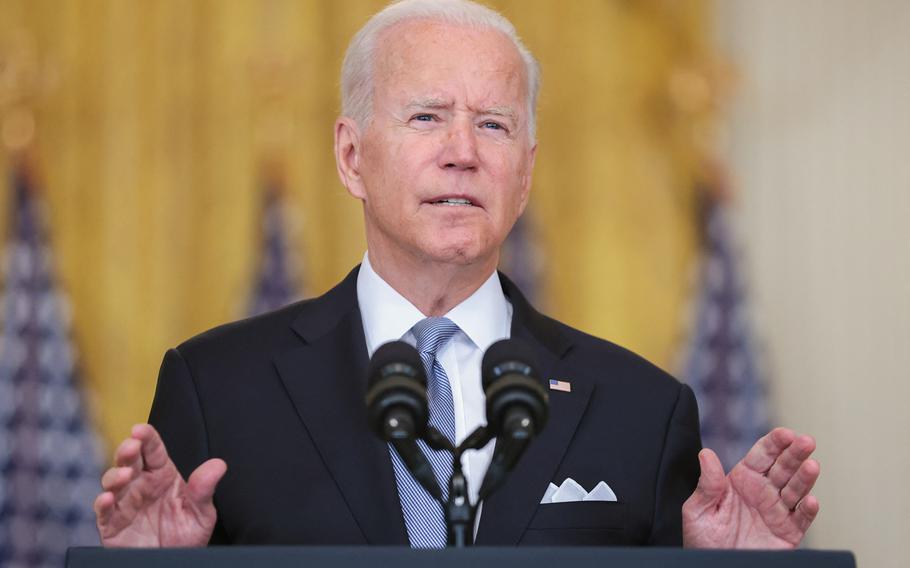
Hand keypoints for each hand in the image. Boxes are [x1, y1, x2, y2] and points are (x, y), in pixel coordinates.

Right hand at [94, 424, 226, 546]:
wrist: (173, 564)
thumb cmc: (186, 535)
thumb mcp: (201, 513)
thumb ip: (205, 489)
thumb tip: (218, 465)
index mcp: (162, 475)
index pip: (153, 450)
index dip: (146, 437)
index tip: (141, 430)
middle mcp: (141, 485)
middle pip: (129, 460)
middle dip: (127, 450)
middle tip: (132, 446)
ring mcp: (124, 503)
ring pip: (112, 481)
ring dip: (115, 475)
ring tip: (125, 475)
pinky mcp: (112, 524)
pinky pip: (104, 511)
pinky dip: (102, 503)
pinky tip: (108, 498)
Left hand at [682, 427, 819, 548]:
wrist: (714, 567)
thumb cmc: (703, 540)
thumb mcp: (698, 510)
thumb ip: (707, 484)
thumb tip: (706, 454)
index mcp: (742, 481)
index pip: (762, 455)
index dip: (775, 443)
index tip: (786, 433)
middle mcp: (763, 492)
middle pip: (783, 467)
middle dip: (795, 453)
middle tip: (806, 441)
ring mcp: (777, 512)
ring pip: (796, 490)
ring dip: (805, 478)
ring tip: (812, 466)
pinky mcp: (787, 533)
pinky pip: (801, 519)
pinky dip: (808, 510)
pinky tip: (811, 501)